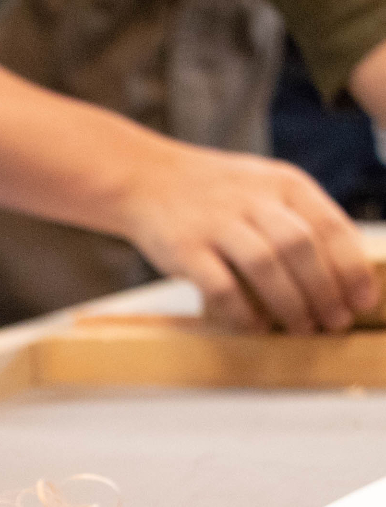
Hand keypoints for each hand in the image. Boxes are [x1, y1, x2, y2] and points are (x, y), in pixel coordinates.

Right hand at [118, 142, 379, 331]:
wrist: (144, 179)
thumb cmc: (211, 193)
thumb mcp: (262, 187)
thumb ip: (296, 218)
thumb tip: (335, 271)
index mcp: (281, 183)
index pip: (329, 225)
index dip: (350, 267)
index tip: (363, 299)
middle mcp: (251, 199)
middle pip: (301, 247)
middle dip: (325, 290)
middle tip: (335, 321)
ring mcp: (216, 223)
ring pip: (265, 264)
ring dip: (290, 302)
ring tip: (302, 328)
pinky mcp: (184, 248)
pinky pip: (220, 285)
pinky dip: (242, 311)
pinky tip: (256, 326)